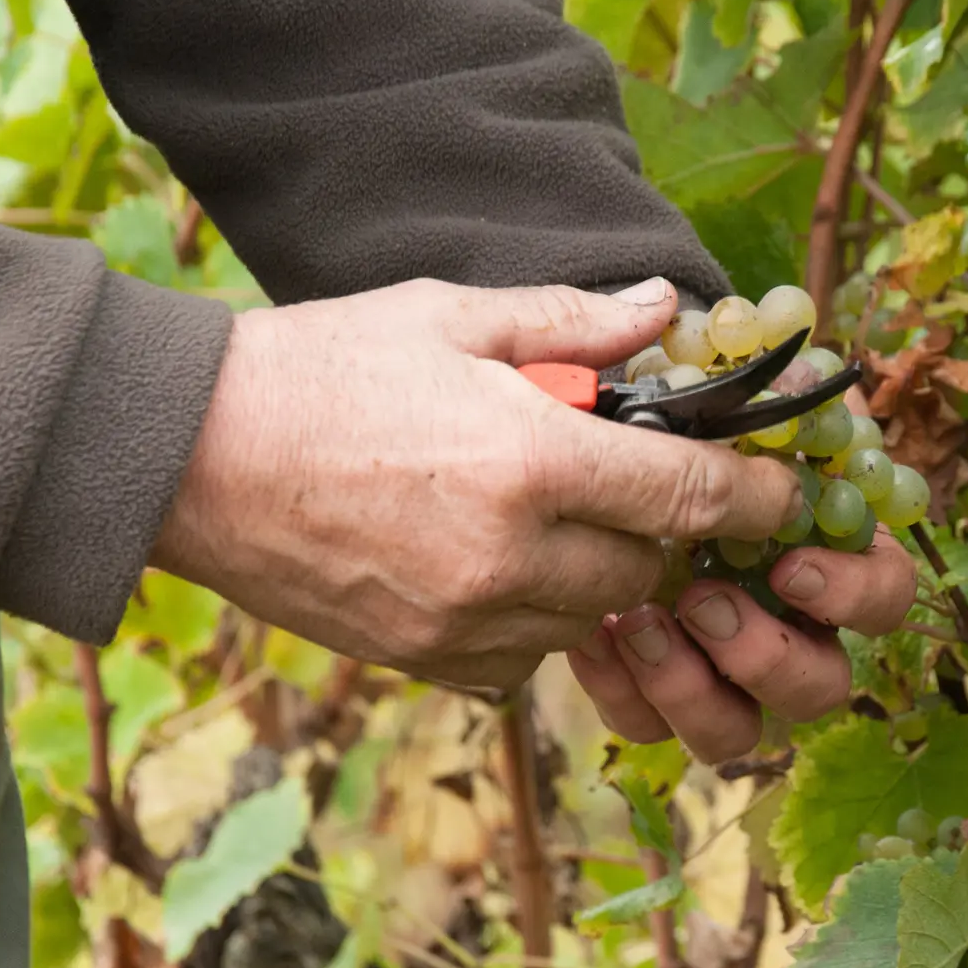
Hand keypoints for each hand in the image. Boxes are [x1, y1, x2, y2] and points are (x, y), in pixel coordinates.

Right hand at [149, 277, 801, 693]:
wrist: (186, 453)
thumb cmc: (321, 367)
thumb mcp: (450, 317)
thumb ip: (574, 322)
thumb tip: (668, 307)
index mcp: (529, 460)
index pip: (688, 495)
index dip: (754, 496)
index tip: (781, 490)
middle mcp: (509, 556)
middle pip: (650, 568)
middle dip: (659, 529)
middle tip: (626, 481)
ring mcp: (464, 619)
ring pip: (592, 619)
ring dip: (596, 575)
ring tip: (545, 514)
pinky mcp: (424, 658)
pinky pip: (525, 661)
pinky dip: (533, 620)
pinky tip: (493, 564)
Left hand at [568, 393, 919, 763]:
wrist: (569, 455)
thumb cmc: (653, 416)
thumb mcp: (695, 382)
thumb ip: (738, 377)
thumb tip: (779, 369)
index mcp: (820, 547)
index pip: (883, 589)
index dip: (853, 589)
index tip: (790, 564)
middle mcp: (781, 619)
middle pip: (824, 683)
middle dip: (771, 656)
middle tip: (706, 603)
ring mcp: (715, 664)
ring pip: (738, 730)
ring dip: (694, 688)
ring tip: (637, 624)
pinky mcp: (649, 688)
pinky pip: (650, 723)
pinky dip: (624, 691)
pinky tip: (591, 637)